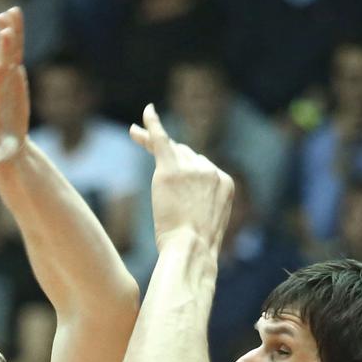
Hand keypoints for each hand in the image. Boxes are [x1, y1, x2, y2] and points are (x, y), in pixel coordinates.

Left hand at [0, 7, 29, 178]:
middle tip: (5, 31)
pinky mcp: (11, 76)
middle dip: (2, 52)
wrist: (2, 144)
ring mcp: (1, 82)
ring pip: (4, 55)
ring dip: (7, 35)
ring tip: (9, 13)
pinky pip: (12, 52)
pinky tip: (12, 13)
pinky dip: (14, 34)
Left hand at [131, 103, 233, 251]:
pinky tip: (146, 111)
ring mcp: (192, 168)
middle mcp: (211, 170)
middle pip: (188, 154)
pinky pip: (161, 139)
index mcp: (226, 183)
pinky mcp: (171, 169)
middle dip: (171, 156)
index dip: (187, 174)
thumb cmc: (196, 247)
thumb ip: (203, 205)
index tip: (178, 183)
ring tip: (135, 131)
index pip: (203, 167)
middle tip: (147, 151)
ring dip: (153, 141)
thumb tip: (192, 206)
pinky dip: (153, 123)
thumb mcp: (208, 224)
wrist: (191, 249)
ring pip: (171, 148)